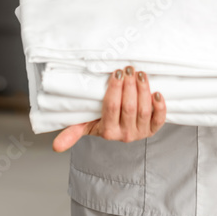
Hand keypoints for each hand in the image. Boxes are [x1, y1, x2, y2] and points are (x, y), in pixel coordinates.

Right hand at [52, 66, 166, 151]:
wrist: (121, 131)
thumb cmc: (102, 122)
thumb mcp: (87, 125)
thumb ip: (73, 132)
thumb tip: (56, 146)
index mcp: (107, 131)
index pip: (111, 107)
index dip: (115, 89)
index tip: (116, 72)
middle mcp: (124, 135)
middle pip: (129, 107)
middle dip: (130, 86)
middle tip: (129, 69)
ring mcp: (140, 133)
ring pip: (144, 110)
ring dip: (143, 90)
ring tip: (140, 74)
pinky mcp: (153, 129)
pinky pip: (160, 119)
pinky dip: (160, 106)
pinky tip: (157, 92)